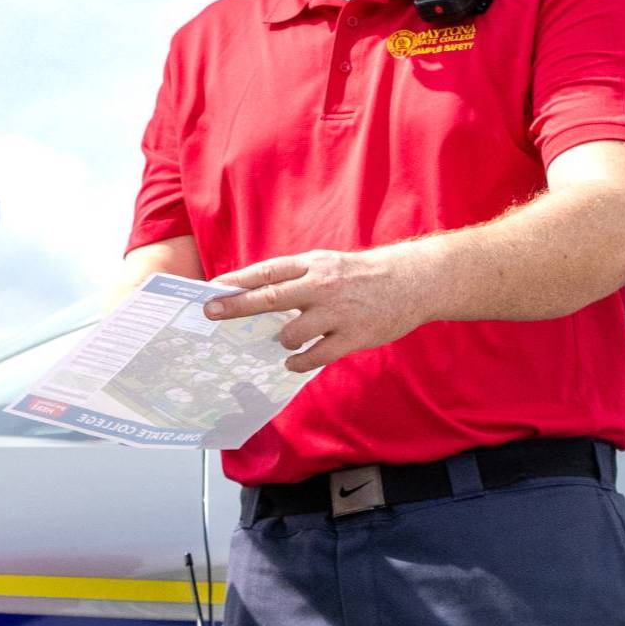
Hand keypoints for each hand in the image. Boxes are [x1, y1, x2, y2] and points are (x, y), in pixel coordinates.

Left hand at [206, 246, 433, 370]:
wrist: (412, 281)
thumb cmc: (364, 275)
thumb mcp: (329, 263)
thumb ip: (298, 277)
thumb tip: (259, 293)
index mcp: (314, 264)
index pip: (268, 271)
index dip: (238, 281)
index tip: (212, 289)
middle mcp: (321, 286)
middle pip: (270, 297)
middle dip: (237, 306)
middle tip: (212, 312)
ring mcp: (337, 312)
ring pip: (291, 333)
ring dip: (280, 340)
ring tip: (284, 341)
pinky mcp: (352, 336)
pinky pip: (315, 356)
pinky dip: (298, 361)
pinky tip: (292, 362)